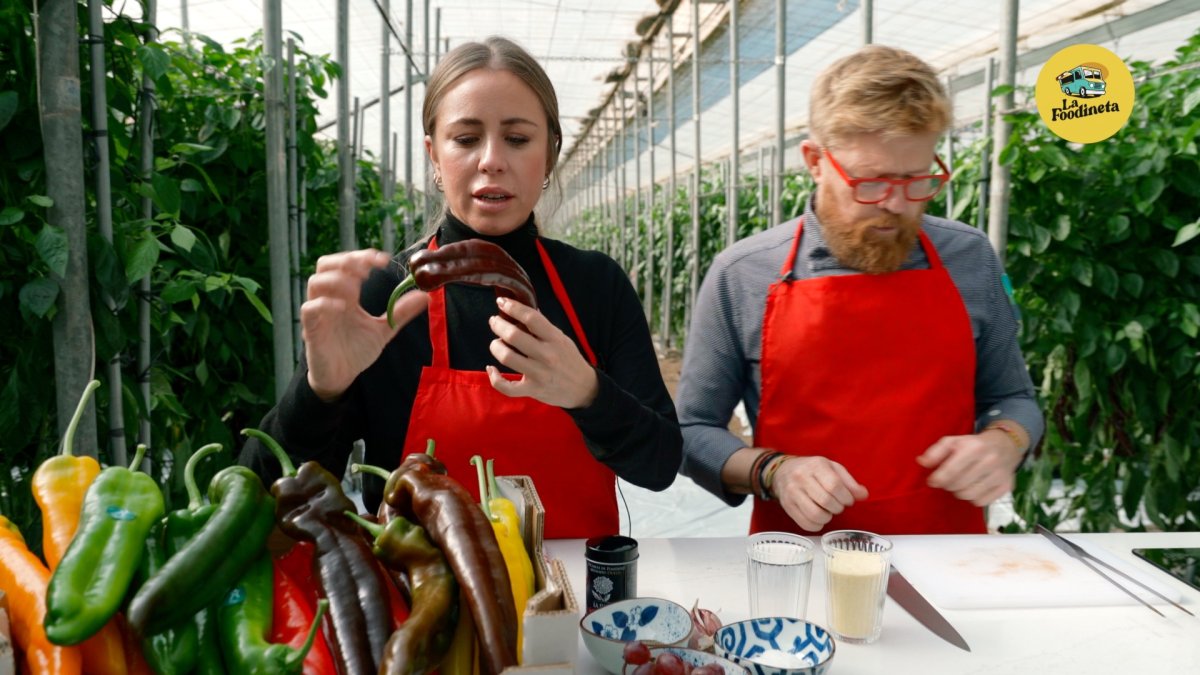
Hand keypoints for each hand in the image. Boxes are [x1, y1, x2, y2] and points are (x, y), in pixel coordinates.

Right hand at [301, 249, 428, 400]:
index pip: (346, 264)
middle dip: (347, 261)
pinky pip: (310, 308)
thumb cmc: (357, 350)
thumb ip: (401, 312)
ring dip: (338, 279)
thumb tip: (425, 296)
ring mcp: (319, 313)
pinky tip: (344, 307)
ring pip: (315, 281)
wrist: (342, 377)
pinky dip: (325, 303)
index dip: (362, 257)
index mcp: (345, 295)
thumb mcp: (384, 329)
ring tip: (356, 289)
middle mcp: (330, 298)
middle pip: (325, 265)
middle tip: (367, 269)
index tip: (383, 260)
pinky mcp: (311, 329)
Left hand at [485, 296, 598, 408]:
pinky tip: (491, 369)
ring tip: (497, 343)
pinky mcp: (532, 390)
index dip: (513, 307)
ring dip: (496, 346)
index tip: (502, 301)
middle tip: (494, 322)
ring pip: (507, 357)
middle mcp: (547, 355)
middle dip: (498, 325)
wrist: (583, 389)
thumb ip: (544, 327)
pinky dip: (495, 378)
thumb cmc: (570, 361)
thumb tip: (525, 309)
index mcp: (555, 339)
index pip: (531, 318)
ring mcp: (539, 374)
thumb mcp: (562, 339)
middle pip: (514, 335)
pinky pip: (507, 387)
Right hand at [771, 456, 869, 531]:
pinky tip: (818, 517)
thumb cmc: (812, 470)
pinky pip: (805, 524)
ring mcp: (792, 493)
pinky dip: (817, 525)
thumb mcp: (832, 468)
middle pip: (826, 501)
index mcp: (816, 466)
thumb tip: (863, 495)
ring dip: (827, 517)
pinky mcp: (787, 506)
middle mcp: (801, 478)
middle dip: (838, 508)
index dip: (846, 497)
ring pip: (815, 515)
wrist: (782, 471)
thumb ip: (849, 482)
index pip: (835, 486)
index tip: (848, 500)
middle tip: (838, 505)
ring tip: (828, 511)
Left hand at [916, 431, 1024, 505]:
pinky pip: (981, 502)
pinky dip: (973, 498)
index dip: (938, 479)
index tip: (932, 480)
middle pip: (959, 485)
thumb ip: (935, 452)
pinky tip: (973, 487)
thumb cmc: (973, 444)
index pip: (951, 471)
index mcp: (974, 447)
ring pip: (969, 495)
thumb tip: (921, 462)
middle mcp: (989, 461)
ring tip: (960, 483)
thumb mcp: (953, 441)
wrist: (1004, 445)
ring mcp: (1000, 475)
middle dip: (948, 485)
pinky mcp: (1006, 487)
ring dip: (959, 492)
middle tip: (948, 480)